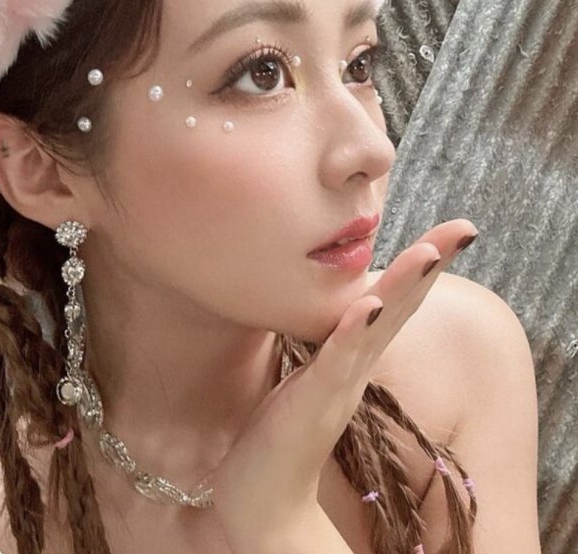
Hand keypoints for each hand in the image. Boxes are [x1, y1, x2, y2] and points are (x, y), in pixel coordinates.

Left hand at [212, 218, 478, 547]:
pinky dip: (353, 332)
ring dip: (402, 290)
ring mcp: (337, 385)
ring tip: (427, 253)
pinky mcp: (313, 401)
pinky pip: (337, 361)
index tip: (445, 232)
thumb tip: (325, 315)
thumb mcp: (304, 379)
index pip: (391, 303)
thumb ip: (322, 350)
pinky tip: (369, 305)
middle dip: (428, 266)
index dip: (416, 269)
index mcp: (350, 358)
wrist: (265, 500)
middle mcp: (354, 369)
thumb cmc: (279, 434)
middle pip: (399, 308)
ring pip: (375, 329)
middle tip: (462, 228)